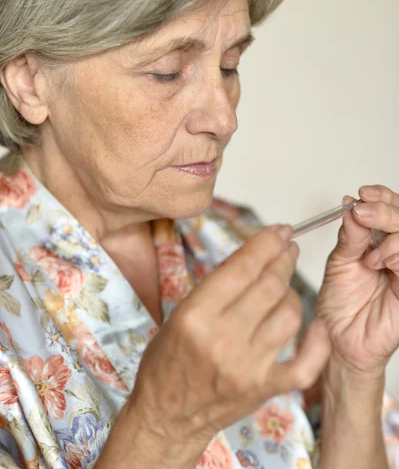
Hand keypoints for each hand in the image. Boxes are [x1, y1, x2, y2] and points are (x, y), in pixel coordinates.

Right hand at [129, 226, 329, 451]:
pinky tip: (316, 326)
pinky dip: (316, 342)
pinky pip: (304, 363)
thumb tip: (256, 254)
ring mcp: (247, 367)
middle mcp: (222, 340)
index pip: (242, 267)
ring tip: (285, 284)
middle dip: (283, 259)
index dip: (266, 243)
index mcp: (195, 316)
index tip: (279, 230)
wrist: (166, 416)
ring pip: (289, 314)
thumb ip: (218, 285)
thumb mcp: (181, 313)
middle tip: (288, 248)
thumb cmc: (167, 361)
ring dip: (292, 292)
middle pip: (270, 286)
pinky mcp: (263, 389)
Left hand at [318, 185, 398, 375]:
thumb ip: (349, 237)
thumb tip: (351, 205)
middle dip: (386, 210)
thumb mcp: (339, 263)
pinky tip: (381, 262)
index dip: (382, 196)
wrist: (340, 341)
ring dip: (393, 235)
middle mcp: (396, 253)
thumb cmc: (340, 305)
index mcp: (379, 241)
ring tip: (369, 253)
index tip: (363, 194)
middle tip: (364, 212)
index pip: (391, 208)